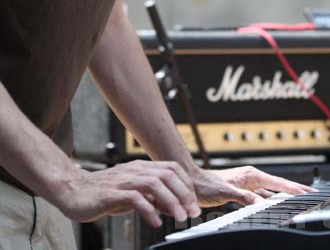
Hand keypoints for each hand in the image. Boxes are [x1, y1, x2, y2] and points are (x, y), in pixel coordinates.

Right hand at [54, 160, 200, 226]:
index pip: (172, 168)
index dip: (186, 184)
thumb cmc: (104, 193)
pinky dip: (148, 210)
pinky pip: (134, 198)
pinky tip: (155, 221)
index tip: (194, 203)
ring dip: (170, 201)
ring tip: (178, 217)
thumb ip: (152, 197)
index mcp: (141, 168)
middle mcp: (135, 170)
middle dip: (183, 193)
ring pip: (154, 183)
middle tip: (191, 213)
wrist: (74, 191)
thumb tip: (174, 207)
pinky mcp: (111, 193)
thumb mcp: (133, 193)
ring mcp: (123, 180)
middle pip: (167, 174)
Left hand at [191, 166, 314, 207]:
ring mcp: (249, 184)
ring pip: (272, 192)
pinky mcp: (244, 191)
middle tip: (312, 195)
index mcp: (252, 176)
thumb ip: (244, 197)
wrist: (194, 182)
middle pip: (279, 186)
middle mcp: (252, 178)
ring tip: (299, 200)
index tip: (309, 192)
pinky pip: (263, 196)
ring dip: (285, 196)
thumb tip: (259, 203)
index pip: (279, 183)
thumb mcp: (226, 192)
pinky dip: (273, 200)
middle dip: (295, 190)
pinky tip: (277, 205)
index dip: (294, 188)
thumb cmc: (207, 185)